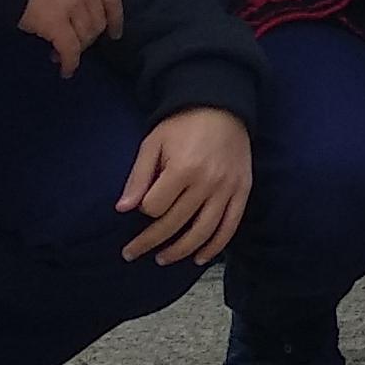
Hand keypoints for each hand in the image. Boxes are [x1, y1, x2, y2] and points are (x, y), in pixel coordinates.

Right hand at [19, 0, 123, 78]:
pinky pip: (70, 49)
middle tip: (73, 45)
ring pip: (85, 36)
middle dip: (88, 38)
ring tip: (57, 54)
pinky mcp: (55, 23)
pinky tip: (65, 70)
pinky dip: (70, 63)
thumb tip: (75, 5)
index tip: (114, 34)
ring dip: (75, 50)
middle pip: (98, 21)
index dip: (115, 20)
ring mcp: (72, 4)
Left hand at [116, 106, 253, 263]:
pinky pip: (230, 226)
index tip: (141, 205)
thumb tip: (123, 209)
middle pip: (175, 224)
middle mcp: (207, 182)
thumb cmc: (182, 124)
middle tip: (131, 253)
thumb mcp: (153, 143)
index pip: (155, 207)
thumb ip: (138, 177)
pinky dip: (215, 246)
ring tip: (162, 259)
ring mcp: (227, 188)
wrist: (222, 105)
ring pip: (202, 232)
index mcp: (183, 168)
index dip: (144, 210)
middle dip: (149, 242)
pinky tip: (199, 258)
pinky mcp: (242, 190)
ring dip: (180, 251)